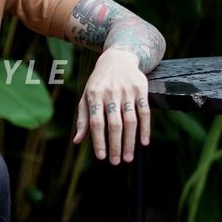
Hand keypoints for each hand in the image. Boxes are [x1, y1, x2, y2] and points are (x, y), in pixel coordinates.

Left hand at [73, 48, 149, 164]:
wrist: (117, 59)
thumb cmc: (98, 83)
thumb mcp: (86, 97)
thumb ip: (83, 119)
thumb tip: (76, 141)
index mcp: (94, 95)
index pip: (96, 122)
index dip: (98, 140)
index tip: (102, 157)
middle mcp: (110, 93)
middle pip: (114, 124)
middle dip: (115, 145)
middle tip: (116, 162)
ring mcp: (127, 91)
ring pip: (130, 120)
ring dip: (130, 141)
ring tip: (128, 158)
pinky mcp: (141, 90)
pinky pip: (145, 112)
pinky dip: (145, 128)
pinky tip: (143, 143)